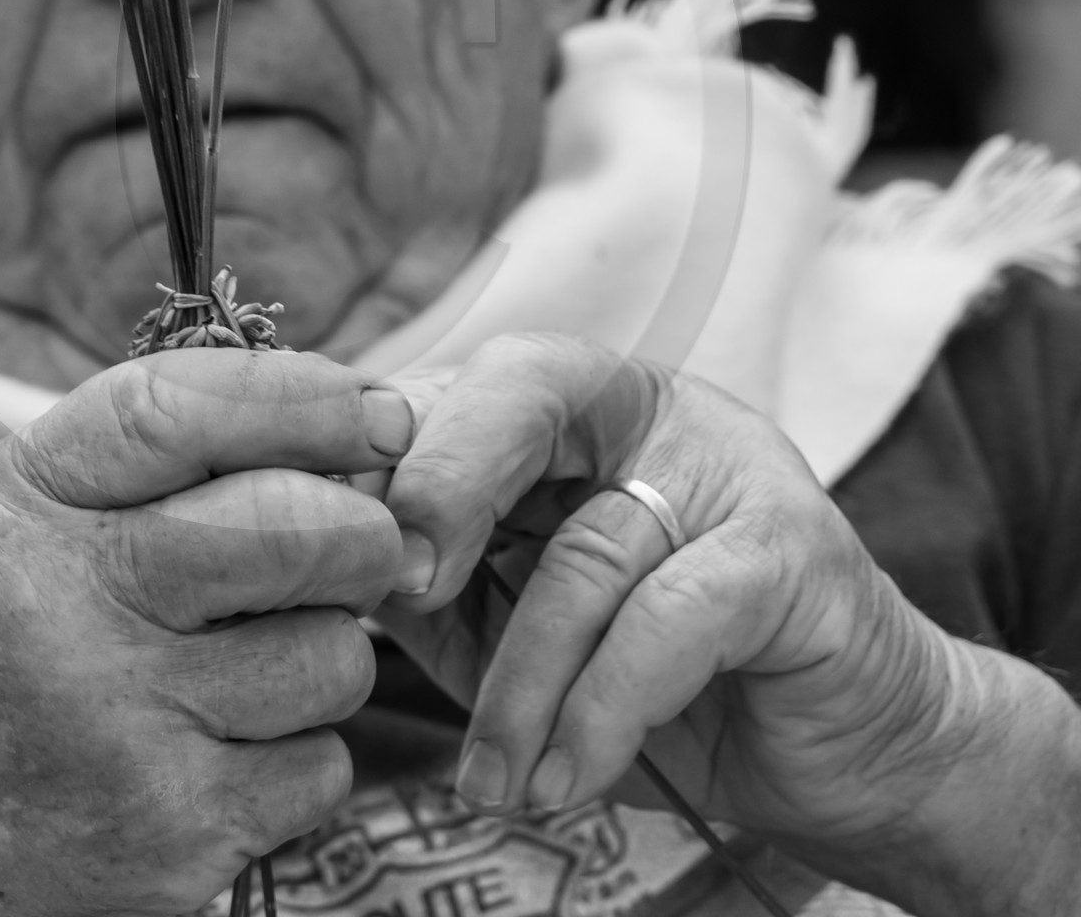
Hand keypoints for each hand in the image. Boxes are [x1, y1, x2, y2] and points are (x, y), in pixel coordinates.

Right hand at [0, 351, 414, 916]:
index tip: (373, 409)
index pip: (182, 410)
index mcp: (19, 505)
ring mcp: (119, 729)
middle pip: (298, 530)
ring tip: (246, 668)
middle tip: (360, 541)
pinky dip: (296, 759)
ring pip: (331, 657)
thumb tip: (326, 425)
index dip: (301, 395)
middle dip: (363, 529)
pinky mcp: (165, 841)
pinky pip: (318, 768)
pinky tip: (217, 755)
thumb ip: (131, 466)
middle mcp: (65, 606)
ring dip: (321, 655)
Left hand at [367, 334, 982, 855]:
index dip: (389, 451)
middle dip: (443, 484)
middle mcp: (649, 407)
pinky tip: (561, 780)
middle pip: (522, 392)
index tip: (328, 534)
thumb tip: (319, 564)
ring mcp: (730, 464)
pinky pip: (665, 620)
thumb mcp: (515, 616)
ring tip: (492, 776)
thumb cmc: (657, 675)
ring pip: (587, 546)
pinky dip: (600, 712)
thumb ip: (436, 574)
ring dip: (523, 683)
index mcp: (574, 403)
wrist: (846, 747)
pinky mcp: (788, 548)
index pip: (458, 384)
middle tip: (397, 591)